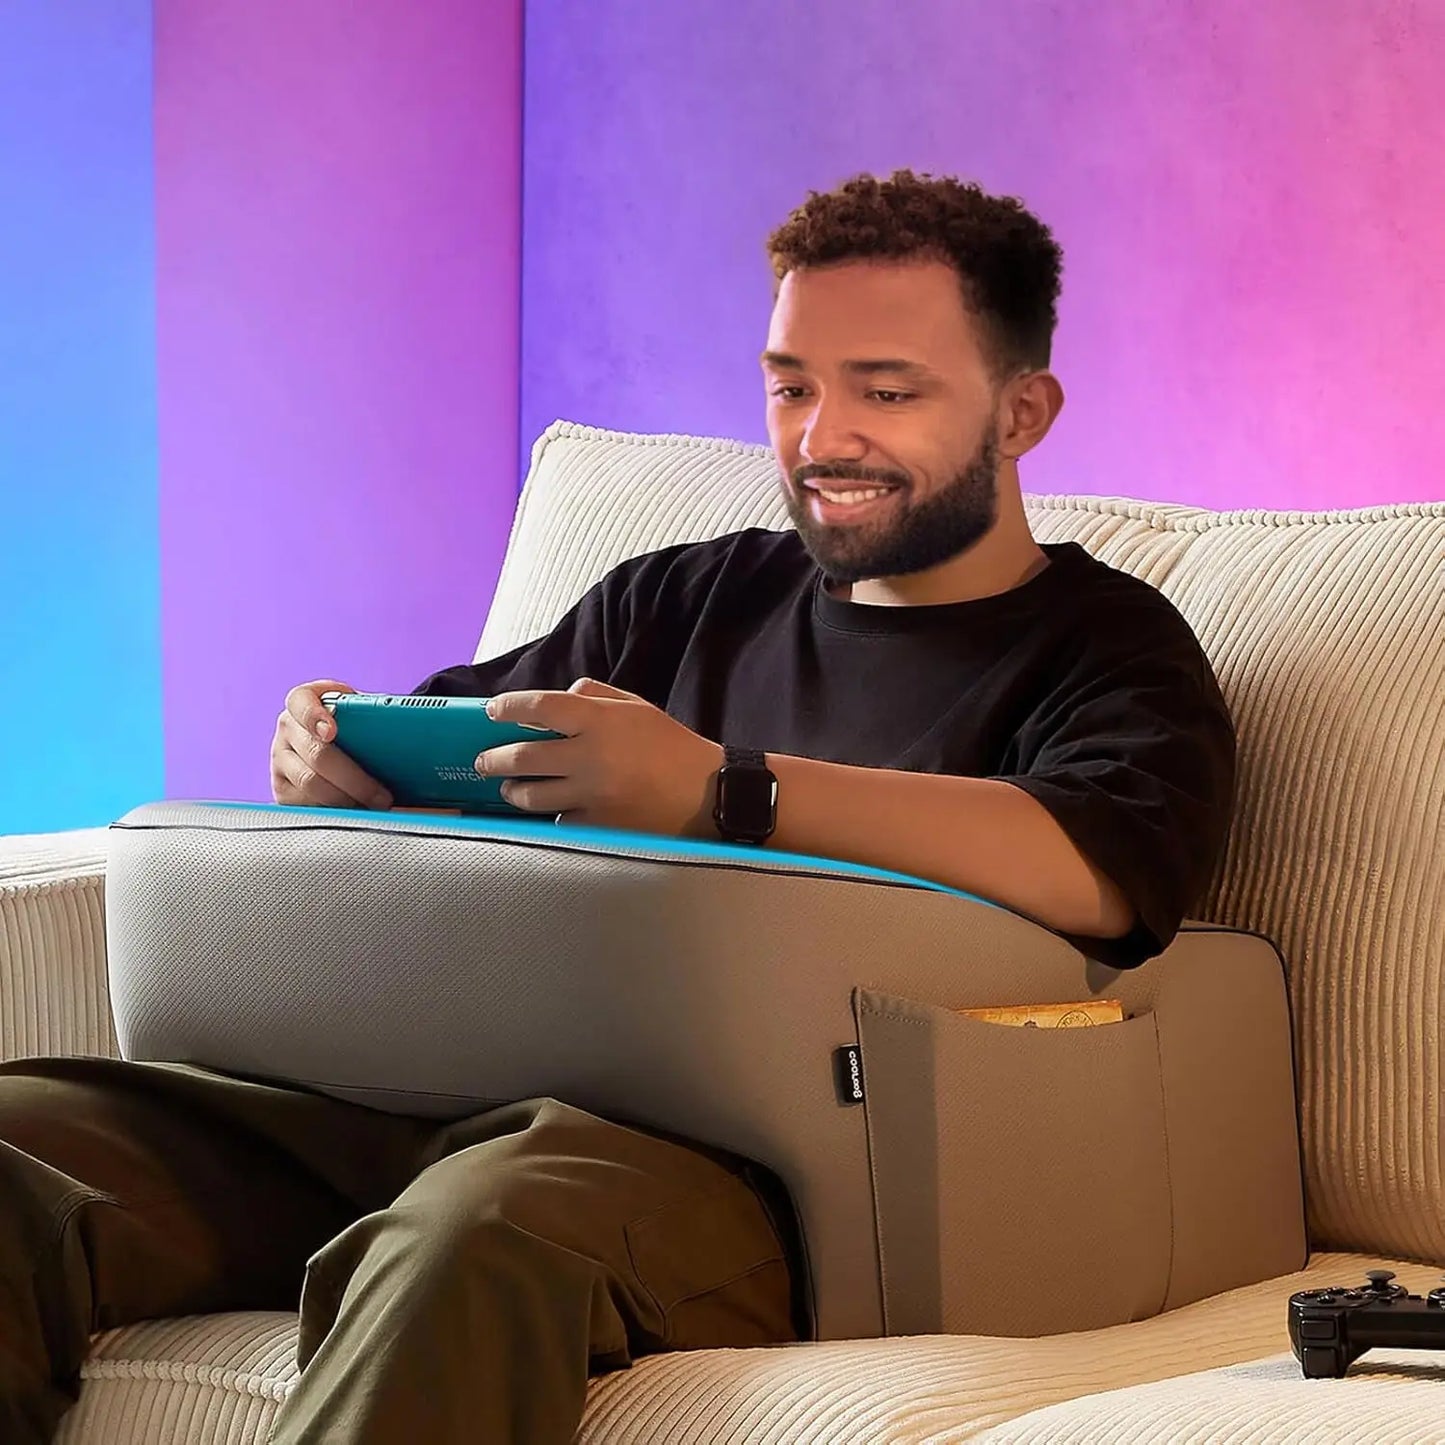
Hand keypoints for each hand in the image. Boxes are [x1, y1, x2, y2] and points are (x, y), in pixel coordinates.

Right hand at [270, 679, 393, 810]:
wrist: (332, 738)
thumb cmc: (351, 723)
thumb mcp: (357, 709)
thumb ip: (371, 712)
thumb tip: (408, 725)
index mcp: (303, 701)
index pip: (301, 702)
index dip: (314, 716)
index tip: (331, 731)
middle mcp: (288, 729)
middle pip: (317, 755)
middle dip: (354, 779)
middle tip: (382, 795)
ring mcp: (280, 759)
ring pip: (310, 784)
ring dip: (347, 799)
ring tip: (374, 807)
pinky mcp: (281, 788)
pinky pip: (304, 804)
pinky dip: (333, 811)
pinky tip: (355, 812)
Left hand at [478, 679, 723, 834]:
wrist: (705, 795)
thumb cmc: (671, 747)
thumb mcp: (637, 707)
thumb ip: (595, 695)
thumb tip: (557, 695)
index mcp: (600, 720)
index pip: (540, 706)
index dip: (509, 707)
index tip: (492, 711)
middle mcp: (590, 756)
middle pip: (523, 756)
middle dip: (494, 758)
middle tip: (484, 760)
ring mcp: (591, 794)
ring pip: (531, 796)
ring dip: (513, 791)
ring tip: (509, 789)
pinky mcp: (597, 826)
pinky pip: (558, 821)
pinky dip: (550, 815)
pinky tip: (551, 811)